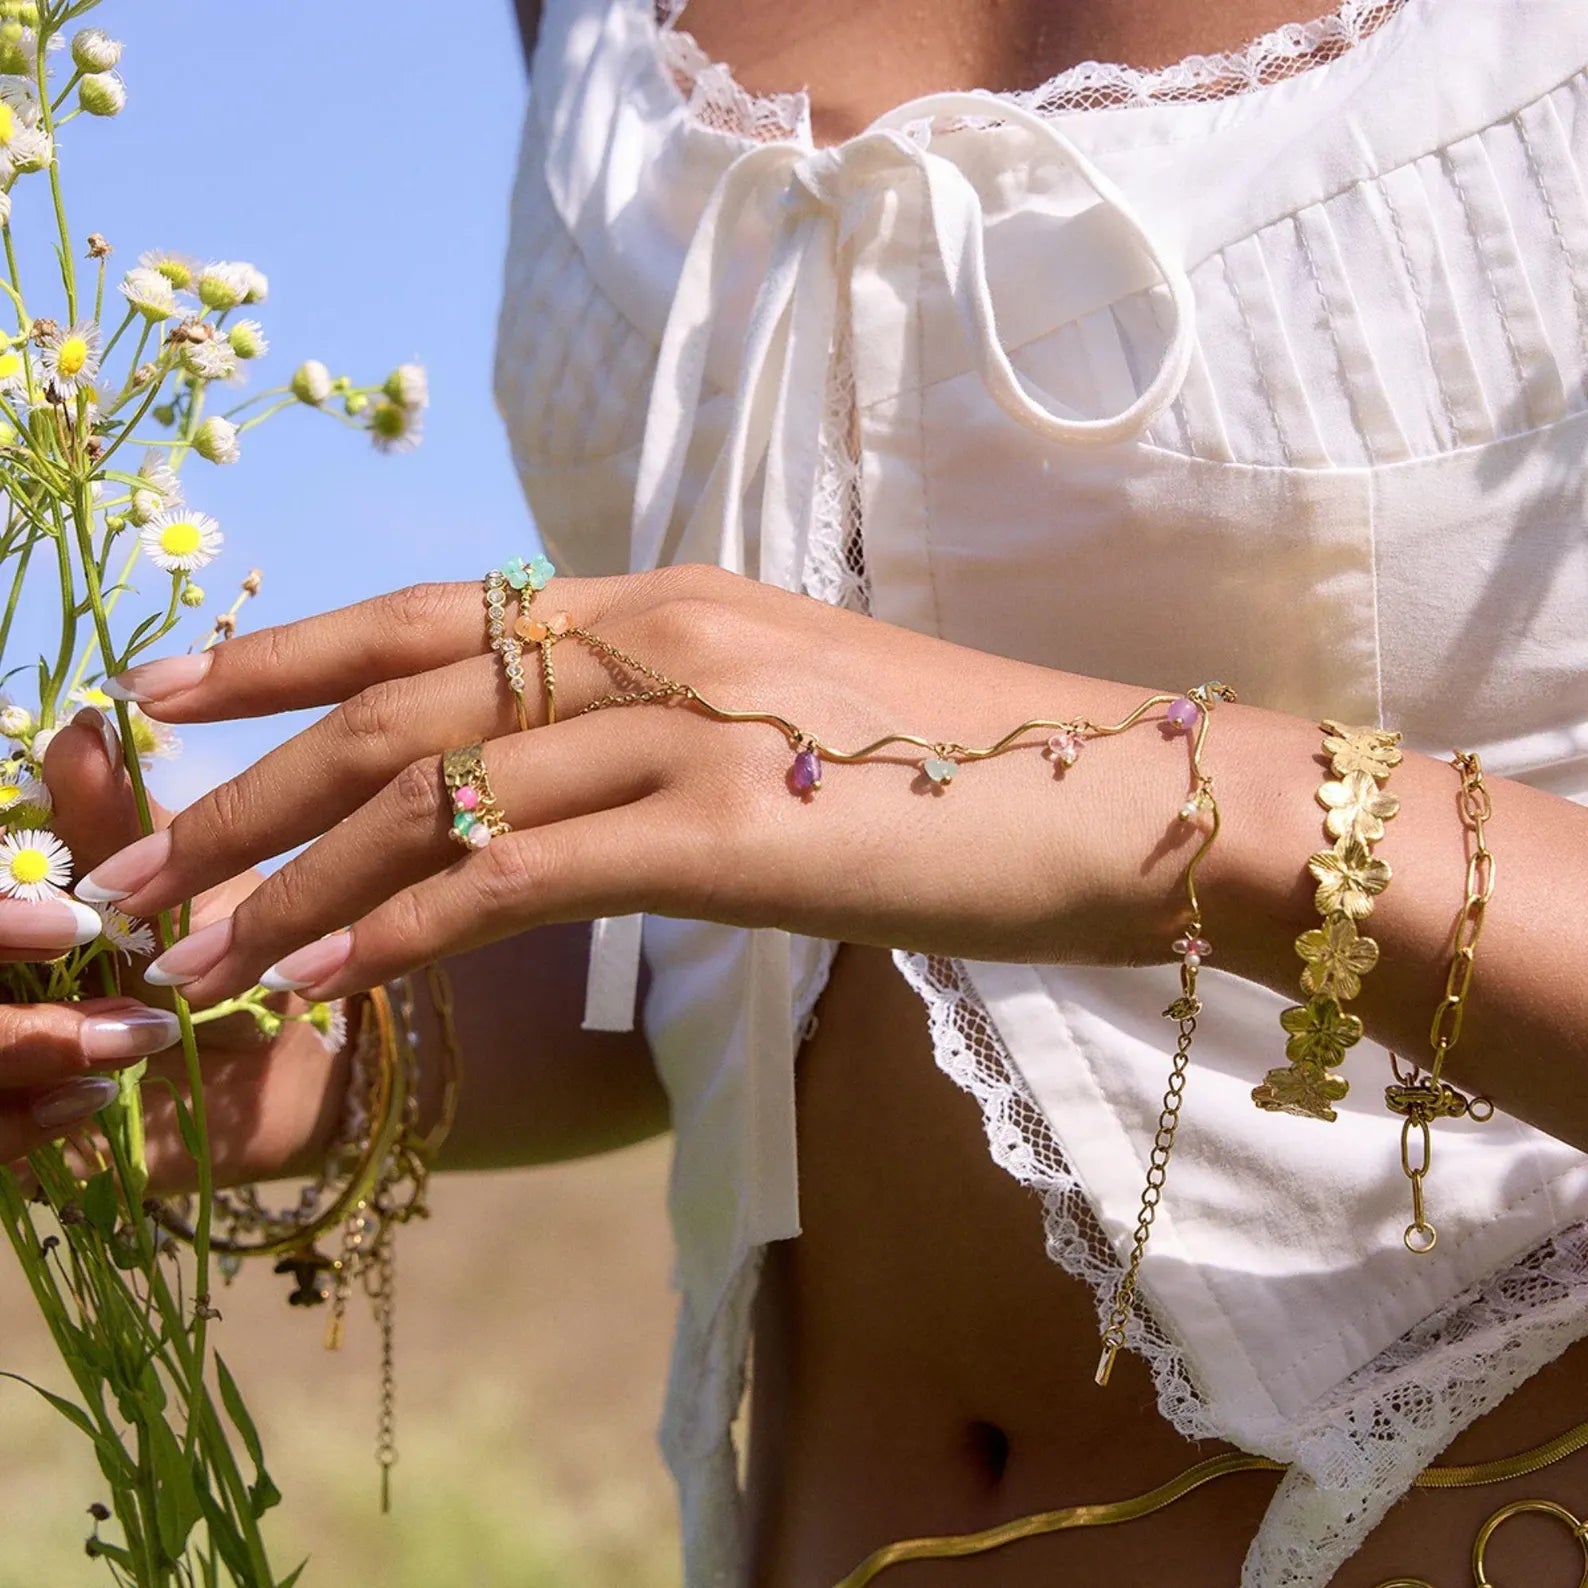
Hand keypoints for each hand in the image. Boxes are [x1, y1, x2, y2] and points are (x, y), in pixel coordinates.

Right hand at [1, 710, 340, 1185]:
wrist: (283, 1062)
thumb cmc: (223, 944)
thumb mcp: (179, 877)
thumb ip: (111, 823)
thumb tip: (77, 729)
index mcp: (5, 897)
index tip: (67, 916)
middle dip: (0, 958)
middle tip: (81, 960)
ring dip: (25, 1044)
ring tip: (125, 1038)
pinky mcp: (5, 1128)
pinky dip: (26, 1119)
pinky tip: (95, 1099)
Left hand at [81, 565, 1214, 1005]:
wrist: (1124, 796)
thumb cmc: (966, 771)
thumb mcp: (791, 720)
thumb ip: (676, 725)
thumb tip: (584, 777)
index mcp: (670, 602)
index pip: (439, 612)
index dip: (289, 648)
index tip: (174, 691)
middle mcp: (661, 635)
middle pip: (398, 696)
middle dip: (238, 782)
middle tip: (122, 860)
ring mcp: (692, 724)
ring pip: (434, 789)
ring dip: (282, 872)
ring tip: (173, 948)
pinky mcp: (728, 828)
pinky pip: (513, 876)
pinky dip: (392, 931)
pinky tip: (304, 981)